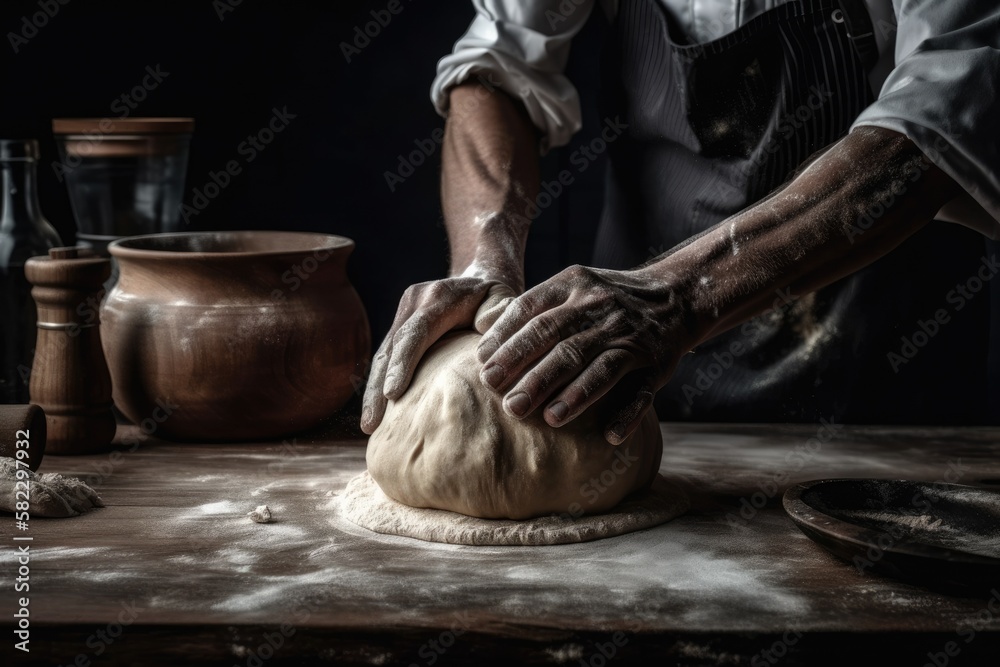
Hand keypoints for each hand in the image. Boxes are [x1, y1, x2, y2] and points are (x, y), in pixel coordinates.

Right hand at [360, 276, 515, 433]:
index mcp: (438, 298)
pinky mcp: (399, 328)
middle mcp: (414, 303)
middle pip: (391, 347)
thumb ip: (499, 315)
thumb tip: (487, 334)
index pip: (416, 333)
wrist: (479, 280)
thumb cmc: (496, 299)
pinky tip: (376, 415)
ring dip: (373, 392)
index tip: (392, 394)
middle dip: (379, 386)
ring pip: (382, 356)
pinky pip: (385, 359)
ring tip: (368, 427)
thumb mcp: (504, 300)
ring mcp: (403, 315)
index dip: (403, 363)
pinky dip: (378, 386)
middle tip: (371, 423)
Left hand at [475, 264, 693, 443]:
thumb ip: (532, 310)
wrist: (674, 295)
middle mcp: (601, 309)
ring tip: (550, 419)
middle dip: (532, 374)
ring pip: (599, 366)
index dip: (507, 339)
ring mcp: (630, 337)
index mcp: (573, 286)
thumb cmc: (603, 300)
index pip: (533, 311)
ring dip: (575, 394)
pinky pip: (642, 392)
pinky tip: (610, 435)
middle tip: (507, 403)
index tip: (483, 366)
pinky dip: (627, 414)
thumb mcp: (571, 287)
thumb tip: (483, 341)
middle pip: (561, 342)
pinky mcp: (656, 364)